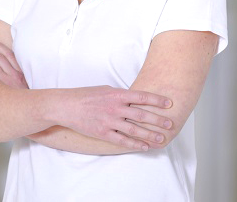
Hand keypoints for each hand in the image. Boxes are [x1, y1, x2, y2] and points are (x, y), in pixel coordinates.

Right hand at [56, 86, 173, 150]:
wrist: (66, 106)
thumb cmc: (86, 95)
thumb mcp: (105, 90)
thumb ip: (121, 95)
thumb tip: (134, 99)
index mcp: (117, 94)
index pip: (142, 96)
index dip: (157, 100)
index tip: (169, 103)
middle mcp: (115, 108)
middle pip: (141, 115)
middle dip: (157, 120)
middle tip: (170, 124)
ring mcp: (109, 121)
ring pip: (134, 130)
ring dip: (149, 135)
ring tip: (161, 139)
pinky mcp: (103, 133)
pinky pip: (122, 141)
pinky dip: (134, 145)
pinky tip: (144, 147)